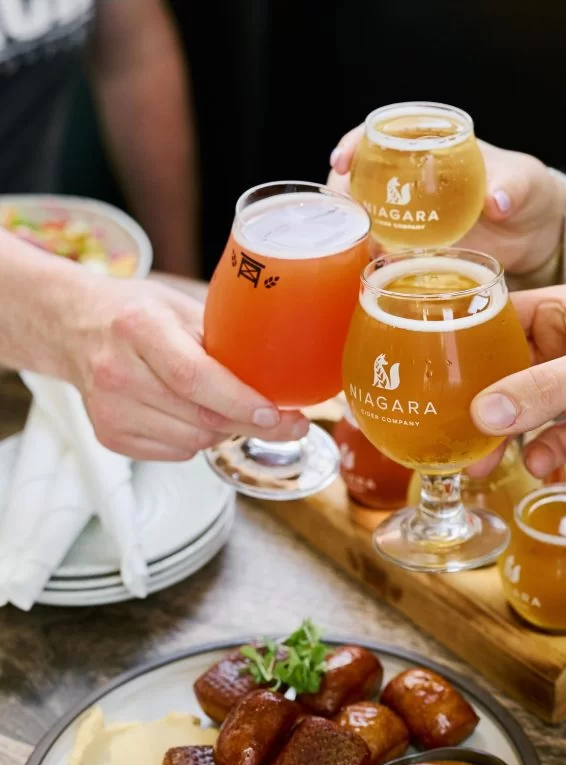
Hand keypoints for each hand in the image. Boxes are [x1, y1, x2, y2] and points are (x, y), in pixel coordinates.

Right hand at [63, 276, 306, 460]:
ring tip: (230, 407)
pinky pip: (176, 452)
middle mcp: (117, 371)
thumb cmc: (136, 313)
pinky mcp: (108, 435)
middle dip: (252, 424)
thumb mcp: (181, 307)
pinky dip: (197, 439)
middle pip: (199, 417)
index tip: (278, 414)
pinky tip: (194, 413)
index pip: (195, 377)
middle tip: (288, 422)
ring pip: (193, 440)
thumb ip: (224, 339)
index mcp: (139, 328)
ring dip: (224, 430)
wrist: (73, 326)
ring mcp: (109, 409)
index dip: (240, 402)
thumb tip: (280, 374)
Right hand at [328, 128, 565, 274]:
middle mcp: (411, 179)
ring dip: (357, 233)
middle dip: (343, 196)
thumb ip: (511, 186)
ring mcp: (411, 215)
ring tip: (364, 249)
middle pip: (360, 179)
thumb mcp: (523, 181)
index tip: (342, 162)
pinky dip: (377, 260)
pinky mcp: (418, 248)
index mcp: (430, 146)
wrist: (533, 233)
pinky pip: (387, 251)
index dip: (353, 144)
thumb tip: (496, 201)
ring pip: (367, 218)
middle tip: (345, 219)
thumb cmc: (525, 191)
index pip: (379, 134)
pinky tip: (376, 271)